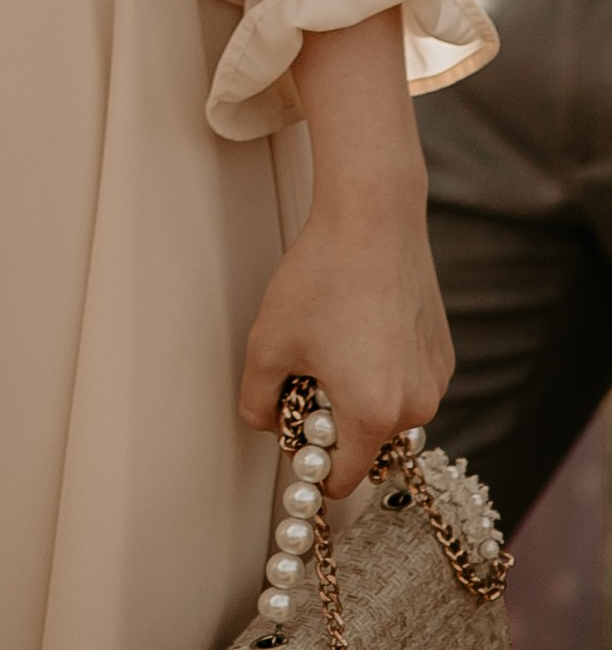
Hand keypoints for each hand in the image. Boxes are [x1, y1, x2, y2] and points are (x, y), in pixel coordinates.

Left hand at [240, 203, 452, 494]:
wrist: (373, 220)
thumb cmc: (321, 278)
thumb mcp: (267, 343)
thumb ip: (257, 402)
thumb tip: (266, 425)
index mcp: (373, 415)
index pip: (342, 479)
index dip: (312, 461)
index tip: (296, 431)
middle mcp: (416, 408)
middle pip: (367, 446)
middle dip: (337, 425)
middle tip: (309, 378)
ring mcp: (436, 381)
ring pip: (389, 414)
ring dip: (362, 398)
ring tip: (335, 345)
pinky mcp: (444, 355)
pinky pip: (408, 384)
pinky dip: (384, 372)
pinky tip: (362, 327)